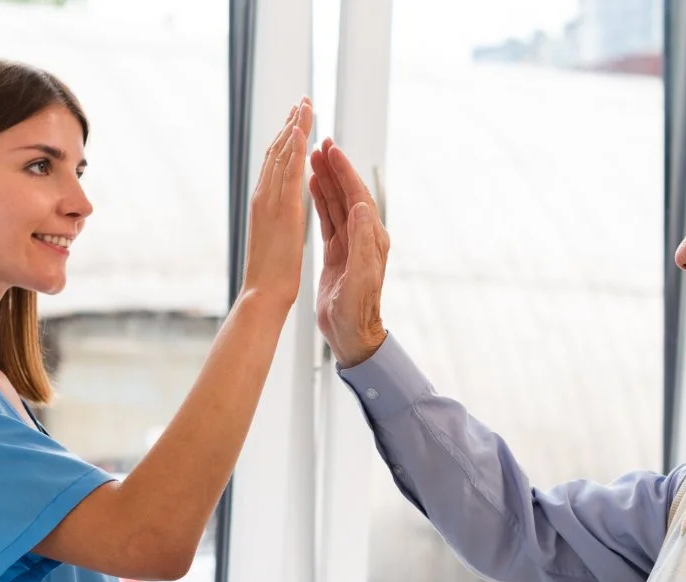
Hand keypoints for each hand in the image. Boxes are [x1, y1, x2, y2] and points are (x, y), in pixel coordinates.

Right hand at [239, 98, 312, 312]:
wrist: (262, 297)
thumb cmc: (268, 281)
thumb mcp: (273, 244)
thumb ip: (274, 223)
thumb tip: (274, 214)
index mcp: (267, 206)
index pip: (278, 165)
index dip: (287, 142)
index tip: (296, 121)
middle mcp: (266, 199)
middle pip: (279, 153)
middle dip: (291, 126)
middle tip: (301, 102)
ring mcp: (272, 203)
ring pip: (282, 157)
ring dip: (294, 128)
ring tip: (304, 105)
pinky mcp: (282, 212)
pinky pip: (288, 174)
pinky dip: (292, 150)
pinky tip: (300, 131)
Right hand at [309, 138, 389, 366]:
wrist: (351, 335)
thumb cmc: (356, 312)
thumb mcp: (360, 277)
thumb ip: (362, 242)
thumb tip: (360, 207)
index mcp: (372, 240)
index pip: (358, 197)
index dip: (345, 172)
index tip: (332, 149)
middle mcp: (364, 238)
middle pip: (348, 194)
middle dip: (336, 168)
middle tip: (321, 143)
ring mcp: (351, 245)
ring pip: (337, 204)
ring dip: (327, 180)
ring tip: (313, 157)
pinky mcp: (338, 254)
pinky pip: (328, 220)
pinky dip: (321, 200)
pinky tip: (313, 187)